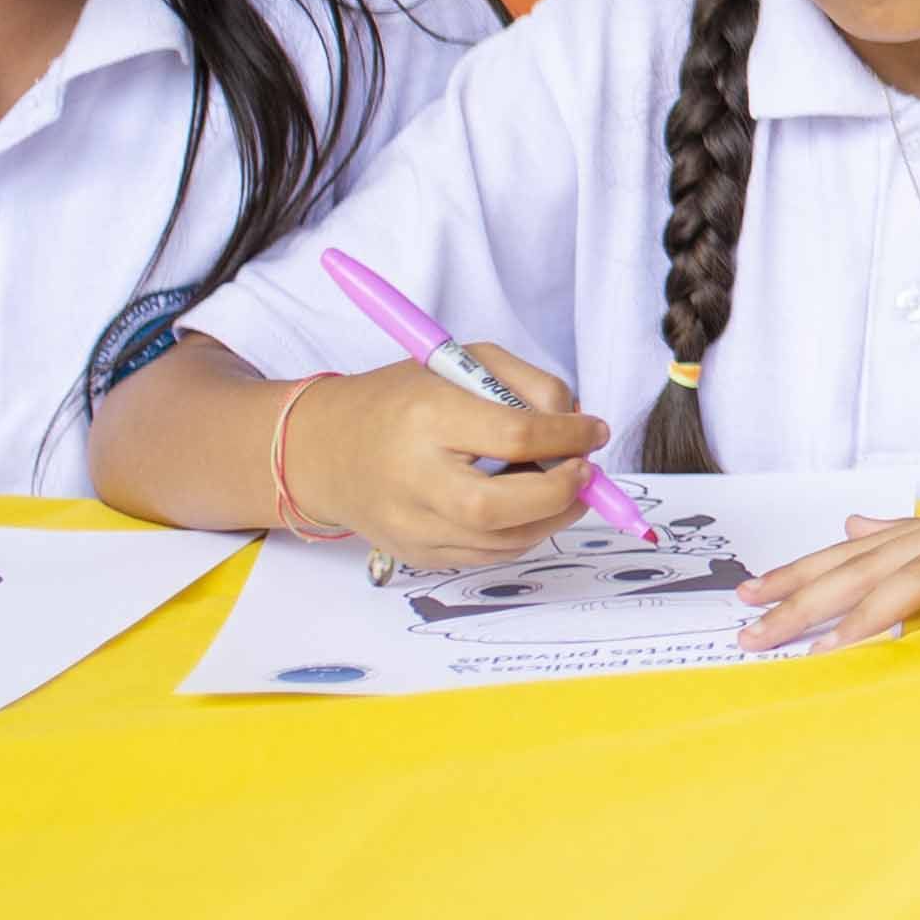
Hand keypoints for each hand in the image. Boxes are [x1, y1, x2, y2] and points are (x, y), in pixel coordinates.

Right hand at [292, 349, 607, 567]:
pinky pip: (486, 557)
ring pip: (503, 542)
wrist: (324, 449)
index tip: (595, 431)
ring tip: (564, 486)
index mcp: (427, 418)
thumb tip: (578, 426)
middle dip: (562, 493)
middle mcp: (414, 479)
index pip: (515, 436)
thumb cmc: (402, 398)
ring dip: (551, 517)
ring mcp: (411, 526)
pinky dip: (520, 534)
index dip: (569, 436)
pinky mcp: (415, 555)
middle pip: (504, 508)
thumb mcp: (465, 363)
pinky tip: (526, 507)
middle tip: (586, 472)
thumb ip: (530, 384)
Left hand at [736, 451, 919, 659]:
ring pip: (919, 576)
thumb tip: (853, 524)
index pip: (854, 552)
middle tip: (753, 635)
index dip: (798, 573)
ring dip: (868, 615)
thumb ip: (914, 529)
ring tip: (825, 651)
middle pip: (868, 567)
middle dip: (807, 601)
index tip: (744, 598)